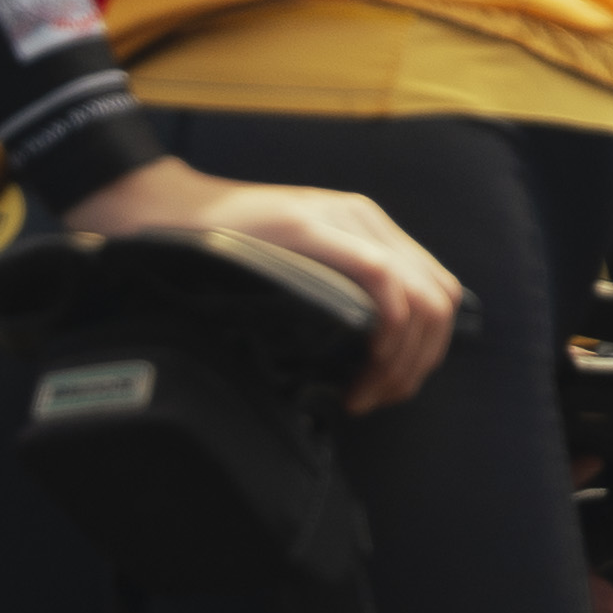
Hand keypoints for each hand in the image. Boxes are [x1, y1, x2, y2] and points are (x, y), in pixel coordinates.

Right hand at [59, 153, 460, 410]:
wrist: (172, 213)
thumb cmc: (227, 249)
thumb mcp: (300, 266)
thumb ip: (339, 292)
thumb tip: (370, 352)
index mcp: (371, 228)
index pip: (438, 292)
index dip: (426, 351)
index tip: (387, 387)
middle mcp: (369, 221)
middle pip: (440, 302)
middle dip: (416, 364)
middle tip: (374, 399)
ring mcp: (346, 222)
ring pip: (422, 299)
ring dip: (401, 360)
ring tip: (362, 393)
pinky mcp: (316, 229)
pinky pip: (384, 281)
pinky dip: (387, 332)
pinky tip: (361, 365)